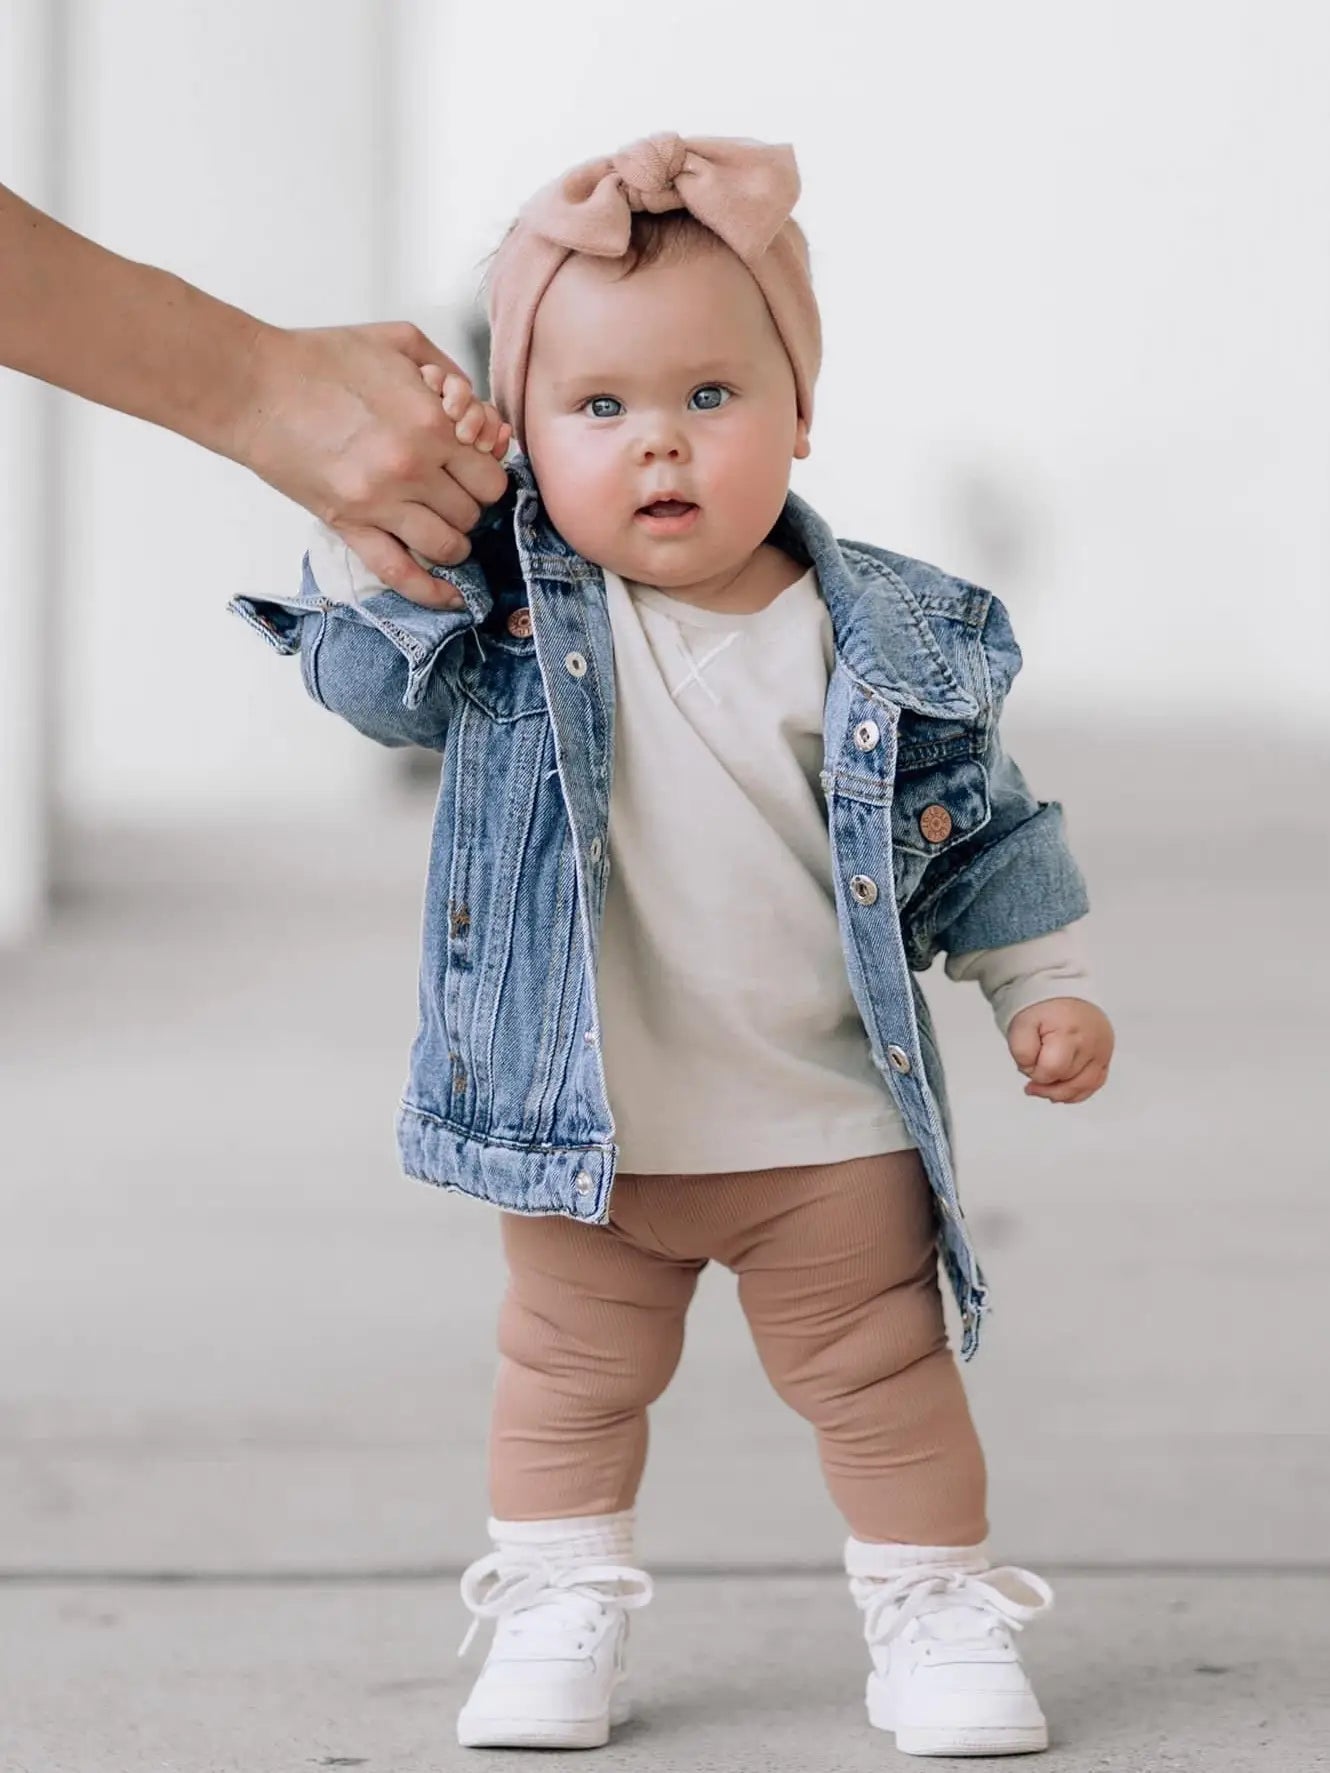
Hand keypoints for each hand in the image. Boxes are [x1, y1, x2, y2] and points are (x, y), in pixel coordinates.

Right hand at [232, 322, 510, 606]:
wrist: (254, 386)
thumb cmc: (321, 358)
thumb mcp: (398, 340)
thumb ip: (449, 371)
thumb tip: (477, 412)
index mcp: (432, 423)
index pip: (492, 475)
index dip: (487, 475)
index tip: (473, 472)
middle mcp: (413, 468)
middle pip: (474, 513)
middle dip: (470, 507)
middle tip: (453, 496)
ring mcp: (381, 502)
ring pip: (448, 547)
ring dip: (454, 544)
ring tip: (442, 531)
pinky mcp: (349, 525)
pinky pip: (400, 573)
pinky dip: (430, 593)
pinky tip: (451, 599)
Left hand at [1006, 997, 1113, 1103]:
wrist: (1061, 993)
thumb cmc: (1042, 1010)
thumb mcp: (1020, 1025)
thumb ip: (1022, 1052)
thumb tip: (1035, 1073)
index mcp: (1070, 1033)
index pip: (1052, 1070)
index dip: (1035, 1072)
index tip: (1028, 1061)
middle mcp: (1092, 1043)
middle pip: (1068, 1082)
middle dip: (1047, 1081)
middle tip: (1034, 1070)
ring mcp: (1102, 1051)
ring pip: (1083, 1087)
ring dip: (1061, 1092)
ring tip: (1044, 1086)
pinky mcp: (1106, 1057)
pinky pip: (1094, 1084)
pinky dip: (1077, 1091)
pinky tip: (1062, 1089)